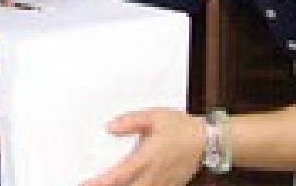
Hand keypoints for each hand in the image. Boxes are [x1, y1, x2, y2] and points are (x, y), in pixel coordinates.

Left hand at [82, 109, 205, 185]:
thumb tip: (110, 127)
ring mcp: (163, 183)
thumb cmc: (180, 127)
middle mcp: (155, 174)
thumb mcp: (154, 116)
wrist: (207, 140)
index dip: (103, 182)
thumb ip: (131, 121)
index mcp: (148, 157)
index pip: (120, 174)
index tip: (88, 183)